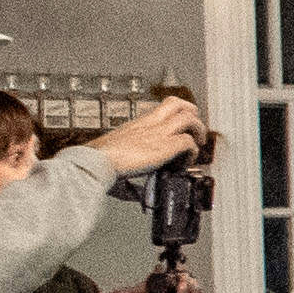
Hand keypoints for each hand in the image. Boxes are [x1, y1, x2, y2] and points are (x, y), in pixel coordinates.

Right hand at [86, 93, 209, 179]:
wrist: (94, 161)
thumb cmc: (98, 160)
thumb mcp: (115, 153)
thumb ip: (126, 163)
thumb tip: (129, 189)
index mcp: (138, 123)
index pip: (163, 107)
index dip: (177, 112)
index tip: (180, 124)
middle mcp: (149, 123)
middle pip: (179, 103)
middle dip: (193, 113)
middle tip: (195, 128)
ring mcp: (158, 133)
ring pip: (189, 119)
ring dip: (198, 131)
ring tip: (197, 145)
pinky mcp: (164, 146)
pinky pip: (188, 143)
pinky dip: (192, 153)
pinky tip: (184, 164)